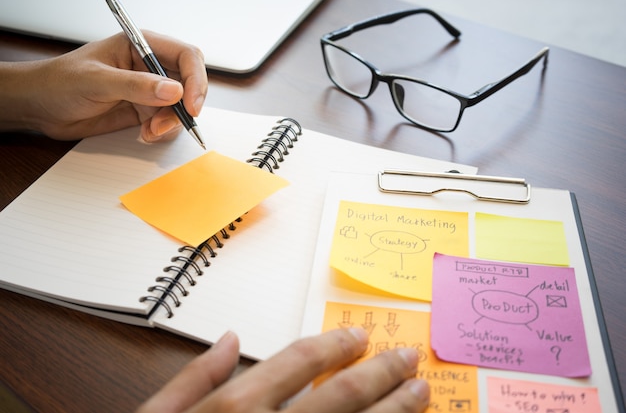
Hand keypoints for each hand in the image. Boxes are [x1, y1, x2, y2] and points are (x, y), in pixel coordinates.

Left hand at [0, 31, 207, 141]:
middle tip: (169, 124)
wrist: (40, 107)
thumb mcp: (97, 81)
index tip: (191, 105)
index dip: (195, 80)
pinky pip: (167, 122)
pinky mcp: (144, 110)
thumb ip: (136, 85)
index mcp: (141, 46)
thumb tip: (173, 91)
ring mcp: (148, 90)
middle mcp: (149, 67)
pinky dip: (161, 132)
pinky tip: (144, 134)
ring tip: (150, 131)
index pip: (186, 56)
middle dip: (184, 107)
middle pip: (189, 84)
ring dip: (171, 124)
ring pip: (180, 107)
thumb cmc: (59, 82)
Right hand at [137, 328, 429, 412]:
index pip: (299, 360)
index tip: (361, 337)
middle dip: (382, 373)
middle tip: (408, 360)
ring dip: (395, 412)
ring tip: (420, 395)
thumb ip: (192, 378)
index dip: (336, 344)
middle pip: (343, 393)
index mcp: (233, 409)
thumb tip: (229, 338)